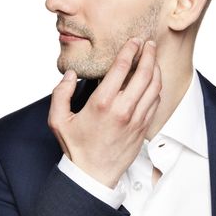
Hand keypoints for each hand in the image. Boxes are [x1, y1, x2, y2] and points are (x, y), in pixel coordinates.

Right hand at [48, 38, 161, 187]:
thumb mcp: (58, 120)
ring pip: (154, 87)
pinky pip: (155, 102)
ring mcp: (136, 119)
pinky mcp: (143, 128)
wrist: (93, 175)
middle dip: (149, 54)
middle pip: (144, 73)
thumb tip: (70, 75)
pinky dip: (157, 87)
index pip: (122, 68)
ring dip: (156, 69)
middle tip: (149, 44)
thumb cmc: (76, 148)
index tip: (134, 41)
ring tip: (153, 59)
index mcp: (102, 103)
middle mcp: (122, 109)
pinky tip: (153, 81)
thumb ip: (61, 93)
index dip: (130, 50)